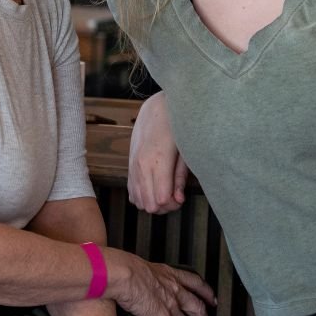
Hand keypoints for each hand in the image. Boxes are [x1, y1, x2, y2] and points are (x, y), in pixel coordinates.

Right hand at [108, 250, 214, 315]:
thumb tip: (143, 282)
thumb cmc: (126, 267)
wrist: (123, 273)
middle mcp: (174, 290)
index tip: (212, 300)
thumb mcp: (145, 267)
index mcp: (170, 275)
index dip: (206, 292)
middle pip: (197, 309)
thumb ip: (150, 277)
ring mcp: (169, 305)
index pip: (195, 282)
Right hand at [128, 92, 188, 213]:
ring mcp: (133, 166)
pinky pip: (132, 192)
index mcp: (158, 160)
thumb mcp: (185, 150)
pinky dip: (144, 196)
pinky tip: (155, 189)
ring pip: (139, 201)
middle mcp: (142, 166)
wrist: (157, 108)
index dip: (174, 203)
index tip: (182, 196)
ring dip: (154, 202)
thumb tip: (179, 199)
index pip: (161, 199)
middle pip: (149, 204)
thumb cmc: (176, 127)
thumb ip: (180, 176)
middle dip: (165, 206)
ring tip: (167, 192)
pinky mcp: (130, 166)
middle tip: (176, 196)